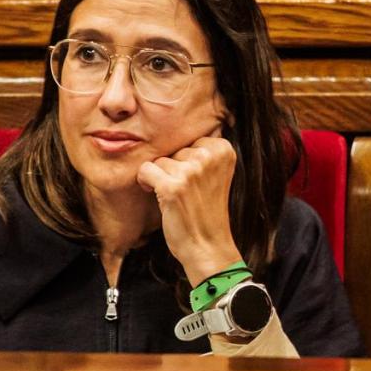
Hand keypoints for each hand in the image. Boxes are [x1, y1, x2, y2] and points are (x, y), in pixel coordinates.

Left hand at [136, 128, 242, 284]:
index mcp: (224, 150)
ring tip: (177, 196)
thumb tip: (174, 125)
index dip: (187, 160)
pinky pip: (145, 170)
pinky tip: (160, 196)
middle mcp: (209, 156)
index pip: (190, 139)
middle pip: (174, 149)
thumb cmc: (208, 210)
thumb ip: (204, 152)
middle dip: (175, 168)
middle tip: (188, 191)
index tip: (197, 180)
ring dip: (162, 178)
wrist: (208, 245)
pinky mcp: (172, 186)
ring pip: (160, 160)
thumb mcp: (216, 174)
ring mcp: (191, 171)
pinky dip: (146, 183)